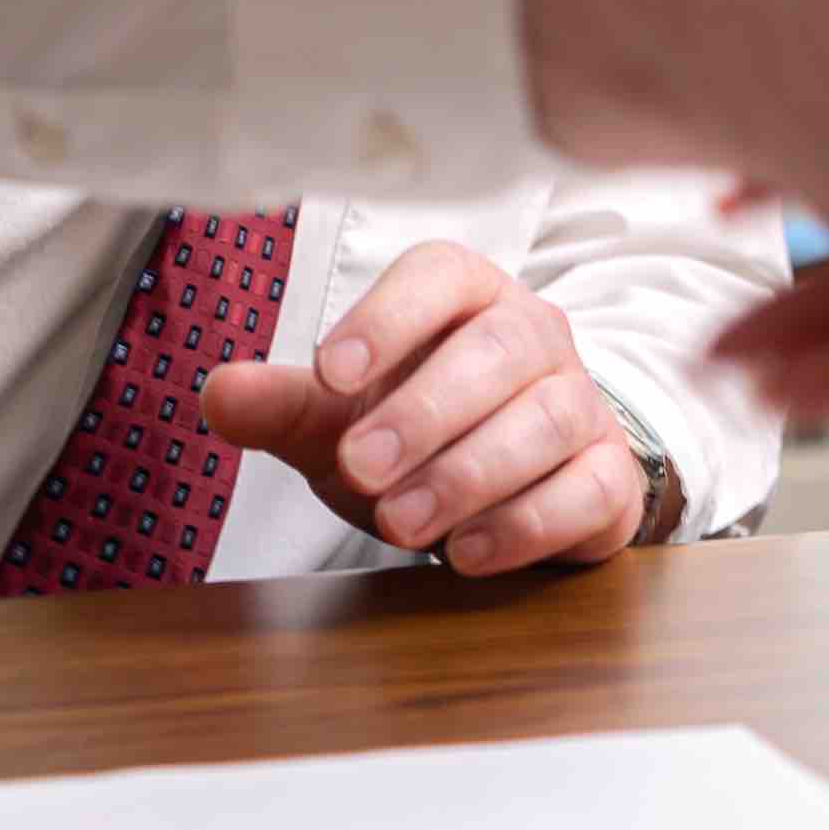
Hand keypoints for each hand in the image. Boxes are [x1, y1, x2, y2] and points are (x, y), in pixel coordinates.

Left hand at [198, 240, 646, 575]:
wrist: (508, 485)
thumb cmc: (416, 429)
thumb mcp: (340, 417)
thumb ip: (283, 405)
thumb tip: (218, 393)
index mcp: (466, 294)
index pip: (438, 277)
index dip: (386, 318)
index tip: (328, 372)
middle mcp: (535, 335)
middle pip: (497, 351)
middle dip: (425, 412)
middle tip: (360, 469)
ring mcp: (583, 403)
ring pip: (545, 420)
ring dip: (467, 474)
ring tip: (398, 523)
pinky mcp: (611, 476)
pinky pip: (585, 489)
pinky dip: (524, 524)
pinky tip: (464, 552)